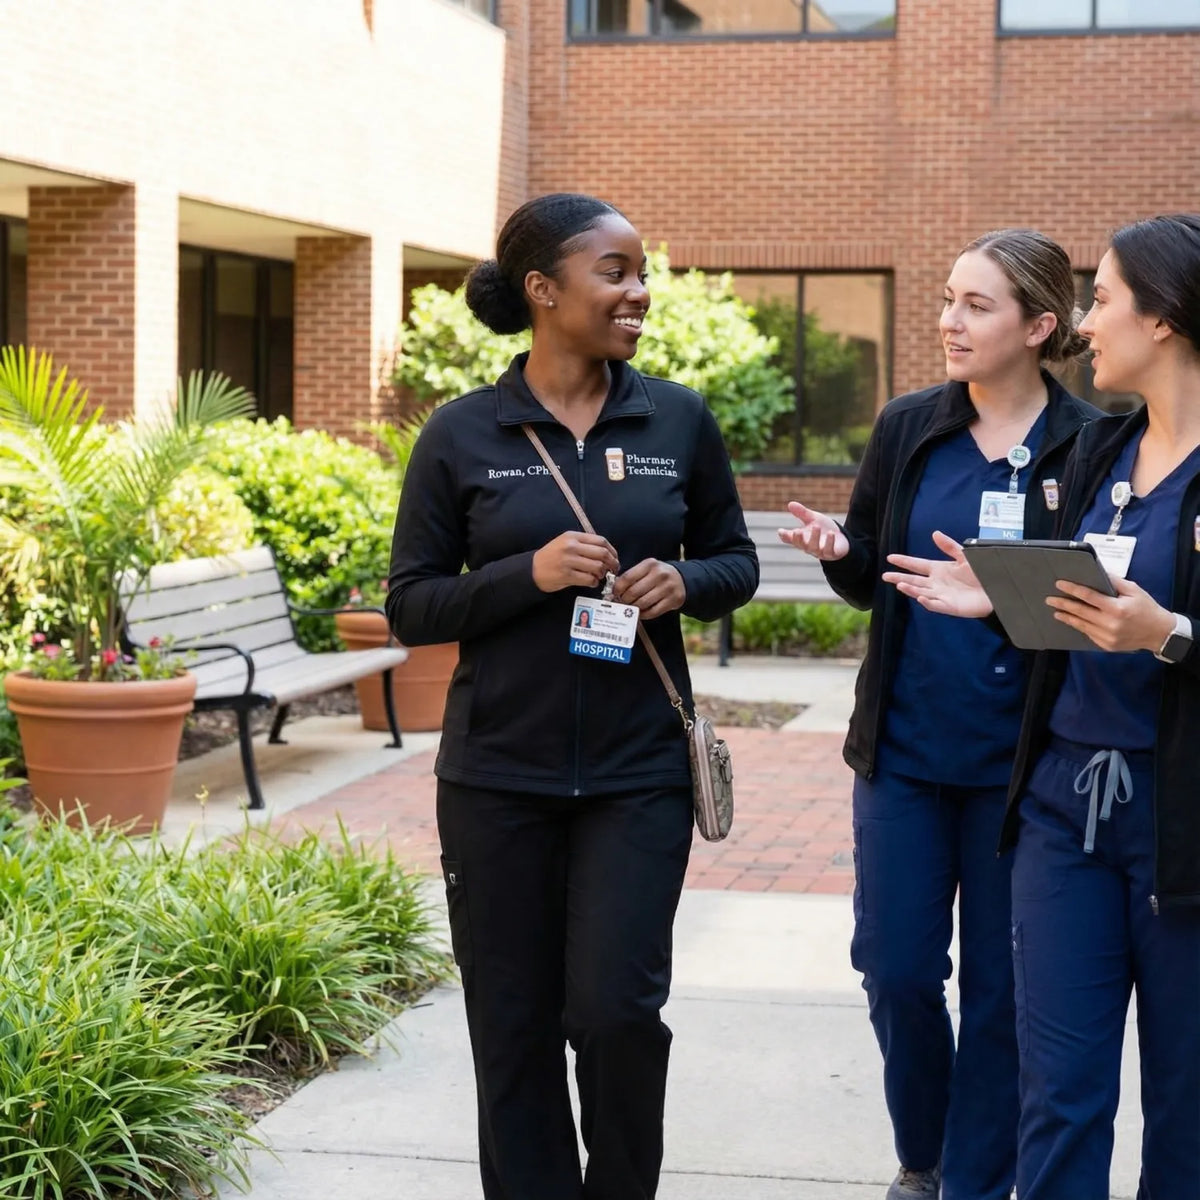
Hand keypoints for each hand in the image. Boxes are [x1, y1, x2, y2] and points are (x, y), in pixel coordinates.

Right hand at [532, 532, 619, 592]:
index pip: (601, 540)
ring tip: (599, 576)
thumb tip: (606, 552)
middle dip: (612, 563)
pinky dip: (594, 582)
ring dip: (602, 574)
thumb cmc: (551, 556)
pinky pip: (589, 579)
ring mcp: (569, 561)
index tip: (615, 557)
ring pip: (597, 567)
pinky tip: (591, 582)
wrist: (532, 569)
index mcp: (573, 536)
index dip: (612, 550)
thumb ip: (583, 544)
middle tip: (613, 569)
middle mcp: (571, 546)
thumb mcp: (565, 542)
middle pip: (602, 553)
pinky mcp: (567, 575)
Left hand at [612, 559, 685, 619]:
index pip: (627, 578)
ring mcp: (668, 588)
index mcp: (650, 564)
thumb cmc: (657, 575)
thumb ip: (632, 577)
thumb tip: (615, 591)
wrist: (680, 580)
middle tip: (622, 602)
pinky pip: (653, 611)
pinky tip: (640, 612)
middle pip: (633, 592)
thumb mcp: (646, 569)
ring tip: (630, 607)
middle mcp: (660, 574)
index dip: (617, 588)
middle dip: (624, 600)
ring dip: (633, 608)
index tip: (614, 593)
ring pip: (642, 603)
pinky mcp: (674, 600)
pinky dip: (644, 614)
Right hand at [777, 500, 848, 560]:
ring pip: (815, 548)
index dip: (785, 536)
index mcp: (802, 539)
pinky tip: (830, 533)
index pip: (791, 539)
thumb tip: (790, 504)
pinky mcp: (832, 554)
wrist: (841, 538)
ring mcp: (820, 552)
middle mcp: (809, 547)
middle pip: (801, 545)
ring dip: (815, 538)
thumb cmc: (823, 529)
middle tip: (796, 531)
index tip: (781, 531)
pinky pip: (829, 550)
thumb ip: (802, 513)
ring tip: (816, 526)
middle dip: (798, 539)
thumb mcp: (813, 519)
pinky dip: (829, 542)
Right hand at [882, 530, 993, 618]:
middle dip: (899, 577)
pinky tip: (920, 597)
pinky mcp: (949, 606)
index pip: (917, 564)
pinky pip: (935, 605)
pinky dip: (927, 602)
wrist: (997, 590)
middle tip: (885, 575)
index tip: (890, 557)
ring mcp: (941, 595)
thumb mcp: (965, 556)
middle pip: (914, 580)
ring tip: (900, 584)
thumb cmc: (982, 572)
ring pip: (921, 592)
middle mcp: (937, 583)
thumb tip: (935, 533)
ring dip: (910, 589)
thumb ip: (949, 546)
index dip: (904, 561)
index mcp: (939, 569)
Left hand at [1046, 576, 1175, 652]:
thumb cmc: (1147, 608)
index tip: (1060, 584)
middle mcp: (1110, 624)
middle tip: (1049, 599)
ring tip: (1056, 611)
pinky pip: (1088, 634)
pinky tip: (1072, 621)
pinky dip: (1079, 626)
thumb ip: (1114, 582)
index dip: (1072, 590)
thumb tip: (1097, 572)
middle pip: (1080, 612)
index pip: (1088, 597)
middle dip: (1063, 604)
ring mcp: (1107, 637)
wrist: (1159, 633)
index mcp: (1117, 608)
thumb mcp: (1134, 590)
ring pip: (1081, 625)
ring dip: (1067, 617)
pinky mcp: (1106, 645)